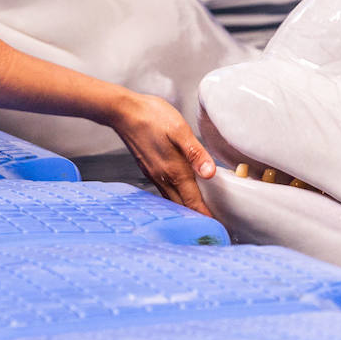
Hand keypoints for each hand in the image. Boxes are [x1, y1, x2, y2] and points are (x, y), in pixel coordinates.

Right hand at [112, 92, 216, 216]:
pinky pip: (164, 191)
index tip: (216, 226)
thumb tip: (210, 173)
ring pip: (172, 200)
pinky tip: (181, 192)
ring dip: (186, 208)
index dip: (205, 216)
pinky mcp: (148, 169)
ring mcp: (154, 175)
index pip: (192, 202)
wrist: (124, 112)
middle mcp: (163, 177)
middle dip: (197, 216)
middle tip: (212, 223)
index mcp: (174, 170)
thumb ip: (196, 153)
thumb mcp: (179, 130)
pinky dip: (176, 197)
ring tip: (199, 212)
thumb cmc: (152, 117)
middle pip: (182, 205)